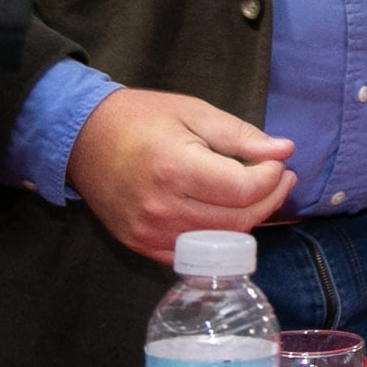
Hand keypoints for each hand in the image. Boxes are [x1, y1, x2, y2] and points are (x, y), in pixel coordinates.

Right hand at [64, 87, 295, 261]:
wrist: (81, 138)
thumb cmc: (141, 119)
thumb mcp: (195, 112)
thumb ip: (241, 135)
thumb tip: (285, 149)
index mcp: (176, 169)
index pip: (244, 190)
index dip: (272, 178)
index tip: (278, 161)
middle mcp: (162, 208)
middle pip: (238, 220)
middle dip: (269, 199)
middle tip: (280, 178)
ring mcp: (149, 232)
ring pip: (220, 241)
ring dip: (248, 219)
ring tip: (257, 193)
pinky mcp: (141, 245)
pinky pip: (194, 254)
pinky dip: (218, 237)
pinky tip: (225, 212)